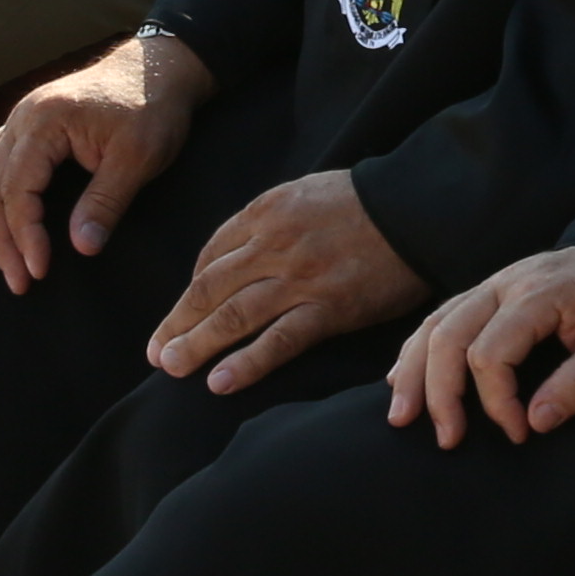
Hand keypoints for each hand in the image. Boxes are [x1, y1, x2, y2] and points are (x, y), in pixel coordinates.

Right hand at [0, 33, 202, 292]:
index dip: (24, 235)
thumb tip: (81, 249)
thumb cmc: (153, 107)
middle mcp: (22, 118)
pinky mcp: (25, 127)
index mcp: (46, 121)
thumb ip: (106, 201)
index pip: (17, 188)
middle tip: (18, 284)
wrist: (161, 66)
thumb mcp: (140, 156)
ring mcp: (19, 120)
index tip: (39, 271)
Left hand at [148, 168, 429, 390]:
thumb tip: (246, 254)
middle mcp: (274, 243)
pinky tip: (219, 383)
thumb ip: (275, 220)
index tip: (184, 312)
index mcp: (267, 211)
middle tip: (155, 352)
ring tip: (170, 368)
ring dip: (195, 344)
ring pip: (233, 315)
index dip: (191, 287)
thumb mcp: (309, 192)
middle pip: (210, 287)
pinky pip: (278, 341)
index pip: (212, 254)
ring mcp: (299, 277)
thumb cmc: (368, 201)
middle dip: (178, 321)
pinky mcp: (328, 308)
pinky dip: (245, 363)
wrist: (419, 206)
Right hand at [381, 246, 574, 450]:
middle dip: (439, 393)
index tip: (520, 433)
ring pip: (435, 323)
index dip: (496, 401)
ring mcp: (493, 283)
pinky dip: (416, 349)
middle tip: (447, 440)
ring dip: (413, 371)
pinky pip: (440, 316)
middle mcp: (506, 283)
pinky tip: (402, 379)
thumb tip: (537, 421)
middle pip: (448, 335)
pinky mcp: (489, 291)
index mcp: (538, 294)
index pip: (491, 352)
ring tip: (401, 418)